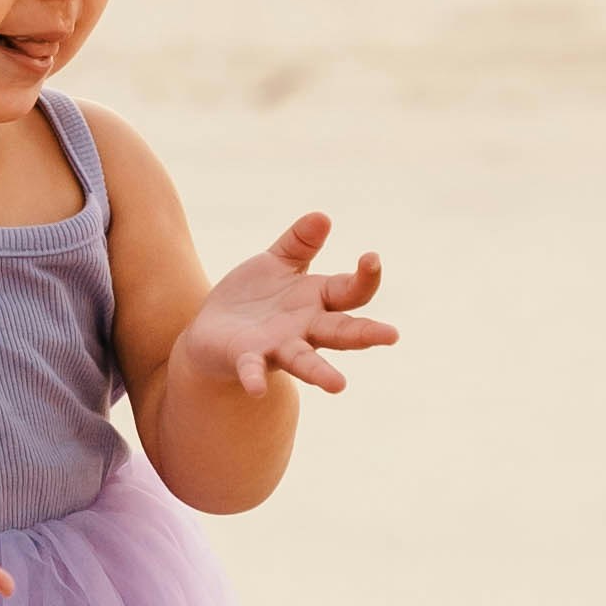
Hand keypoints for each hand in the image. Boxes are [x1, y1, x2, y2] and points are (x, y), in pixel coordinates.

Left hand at [175, 213, 396, 402]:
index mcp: (317, 300)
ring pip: (304, 360)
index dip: (365, 275)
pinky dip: (254, 378)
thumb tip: (322, 216)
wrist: (213, 330)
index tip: (371, 257)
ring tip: (338, 385)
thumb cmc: (254, 297)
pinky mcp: (247, 358)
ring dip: (320, 372)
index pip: (352, 291)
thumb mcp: (276, 262)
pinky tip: (256, 389)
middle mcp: (305, 328)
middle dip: (365, 333)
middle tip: (392, 335)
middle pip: (341, 331)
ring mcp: (278, 347)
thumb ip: (299, 243)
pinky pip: (253, 369)